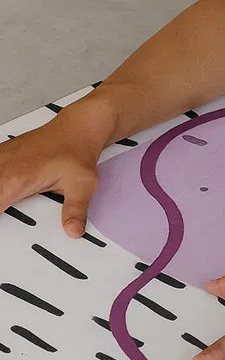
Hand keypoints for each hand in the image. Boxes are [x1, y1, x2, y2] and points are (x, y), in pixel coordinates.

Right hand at [0, 116, 104, 237]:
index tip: (4, 223)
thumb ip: (75, 210)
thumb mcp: (82, 185)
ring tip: (6, 201)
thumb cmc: (76, 151)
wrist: (77, 128)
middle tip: (7, 208)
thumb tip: (73, 230)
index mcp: (18, 178)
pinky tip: (4, 188)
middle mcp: (5, 166)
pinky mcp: (3, 154)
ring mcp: (1, 158)